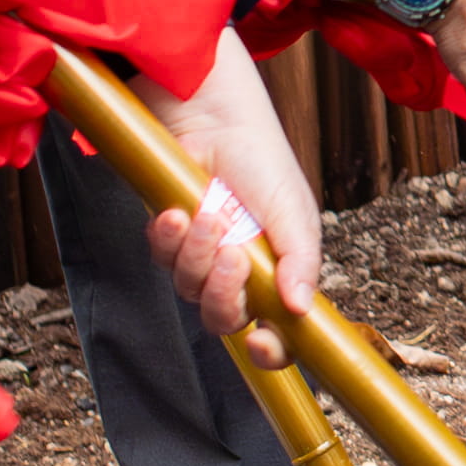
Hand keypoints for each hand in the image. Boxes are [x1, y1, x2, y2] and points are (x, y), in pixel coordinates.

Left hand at [155, 49, 320, 356]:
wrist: (212, 116)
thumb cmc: (261, 159)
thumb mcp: (293, 211)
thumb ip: (301, 262)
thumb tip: (302, 310)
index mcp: (278, 271)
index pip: (277, 330)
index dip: (272, 349)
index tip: (264, 344)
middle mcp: (240, 270)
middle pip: (226, 319)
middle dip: (225, 295)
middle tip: (232, 256)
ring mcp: (201, 255)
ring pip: (190, 289)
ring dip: (197, 256)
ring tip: (207, 214)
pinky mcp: (168, 236)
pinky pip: (162, 259)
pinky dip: (169, 239)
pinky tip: (178, 210)